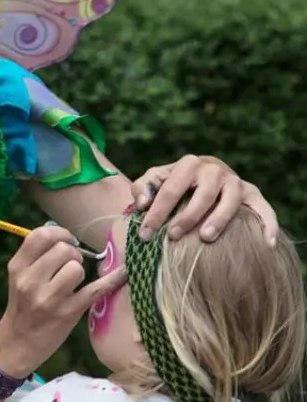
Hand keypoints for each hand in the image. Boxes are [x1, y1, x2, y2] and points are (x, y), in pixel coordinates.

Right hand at [0, 226, 126, 377]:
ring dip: (79, 270)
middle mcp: (31, 281)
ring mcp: (49, 298)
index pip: (41, 235)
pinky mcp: (68, 313)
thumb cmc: (23, 304)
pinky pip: (95, 289)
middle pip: (63, 250)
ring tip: (74, 280)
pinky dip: (112, 280)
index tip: (67, 240)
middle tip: (70, 264)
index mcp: (17, 267)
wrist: (19, 343)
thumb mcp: (19, 276)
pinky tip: (123, 273)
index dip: (59, 233)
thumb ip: (37, 254)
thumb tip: (66, 235)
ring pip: (77, 267)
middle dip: (73, 253)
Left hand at [131, 154, 278, 245]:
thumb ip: (143, 188)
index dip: (155, 213)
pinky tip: (266, 243)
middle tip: (172, 236)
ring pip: (230, 199)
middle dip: (186, 216)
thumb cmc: (174, 183)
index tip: (144, 235)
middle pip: (202, 193)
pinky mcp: (253, 193)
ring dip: (219, 219)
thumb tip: (141, 204)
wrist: (203, 175)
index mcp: (188, 164)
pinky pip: (263, 208)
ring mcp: (235, 181)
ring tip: (206, 238)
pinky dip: (268, 224)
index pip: (170, 189)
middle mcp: (214, 169)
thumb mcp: (155, 180)